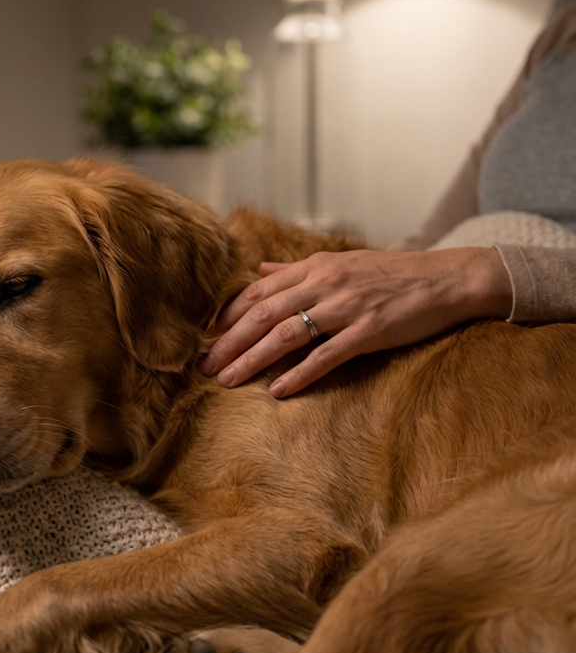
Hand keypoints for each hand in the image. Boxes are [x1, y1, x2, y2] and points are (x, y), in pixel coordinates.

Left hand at [200, 247, 512, 397]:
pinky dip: (300, 374)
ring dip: (252, 360)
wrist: (447, 278)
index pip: (259, 290)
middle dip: (230, 341)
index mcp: (315, 266)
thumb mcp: (340, 261)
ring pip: (286, 335)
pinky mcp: (369, 331)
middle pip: (264, 314)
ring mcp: (346, 307)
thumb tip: (259, 269)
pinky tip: (279, 390)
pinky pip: (326, 355)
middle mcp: (324, 283)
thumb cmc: (392, 274)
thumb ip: (296, 269)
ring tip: (228, 381)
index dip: (229, 313)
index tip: (207, 335)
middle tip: (204, 365)